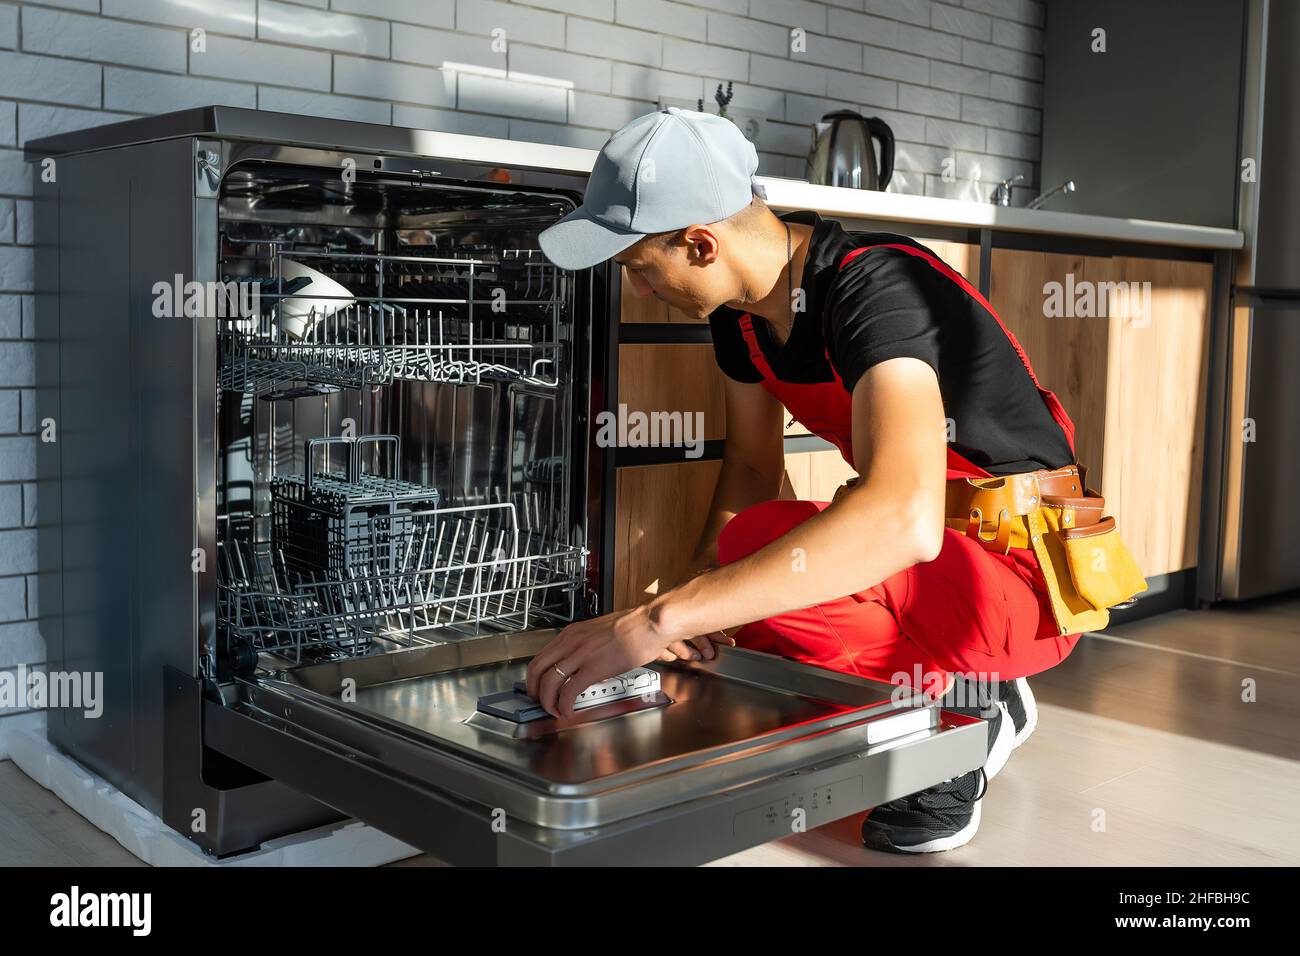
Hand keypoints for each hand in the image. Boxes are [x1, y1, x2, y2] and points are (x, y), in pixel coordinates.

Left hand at [524, 607, 733, 718]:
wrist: (650, 623)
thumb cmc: (633, 627)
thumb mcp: (599, 632)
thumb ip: (587, 646)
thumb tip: (584, 663)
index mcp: (571, 634)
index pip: (540, 656)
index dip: (536, 677)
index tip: (540, 688)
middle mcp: (571, 642)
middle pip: (536, 669)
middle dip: (534, 691)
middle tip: (541, 702)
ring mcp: (581, 654)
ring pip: (548, 682)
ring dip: (547, 702)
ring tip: (555, 711)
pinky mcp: (593, 668)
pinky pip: (569, 691)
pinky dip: (564, 705)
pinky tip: (569, 711)